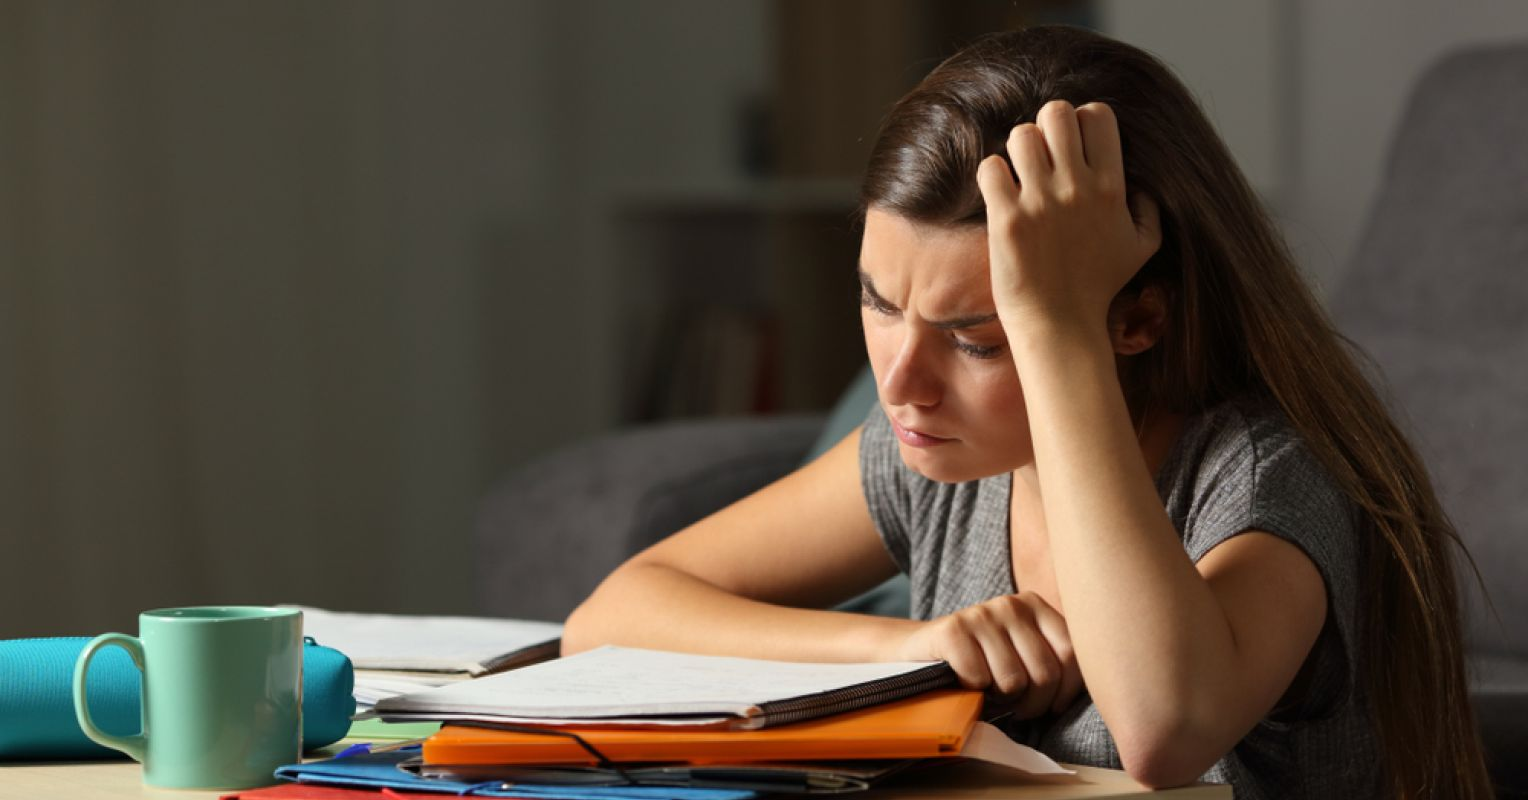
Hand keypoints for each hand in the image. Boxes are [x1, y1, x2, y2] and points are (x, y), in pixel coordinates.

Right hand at [884, 592, 1083, 719]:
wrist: (920, 653)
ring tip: (990, 691)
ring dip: (999, 699)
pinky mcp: (953, 629)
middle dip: (1032, 703)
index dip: (1064, 692)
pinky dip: (971, 692)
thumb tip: (1095, 689)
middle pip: (1045, 673)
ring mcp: (981, 613)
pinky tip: (964, 682)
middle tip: (1015, 704)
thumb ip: (1054, 660)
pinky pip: (979, 678)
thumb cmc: (983, 663)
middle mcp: (1011, 604)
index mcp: (1036, 606)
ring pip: (1013, 681)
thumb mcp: (1023, 653)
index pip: (1073, 655)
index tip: (1050, 705)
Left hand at [975, 100, 1161, 333]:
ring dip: (1017, 151)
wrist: (1060, 324)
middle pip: (1057, 113)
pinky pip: (991, 167)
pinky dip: (992, 175)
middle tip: (1041, 156)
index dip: (1081, 121)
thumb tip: (1139, 183)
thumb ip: (1148, 209)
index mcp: (1111, 187)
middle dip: (1046, 127)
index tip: (1072, 147)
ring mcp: (1041, 203)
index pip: (1098, 115)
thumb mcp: (1142, 247)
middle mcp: (1077, 188)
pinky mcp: (1008, 220)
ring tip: (1019, 176)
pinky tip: (1000, 195)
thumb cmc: (1099, 288)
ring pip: (1021, 135)